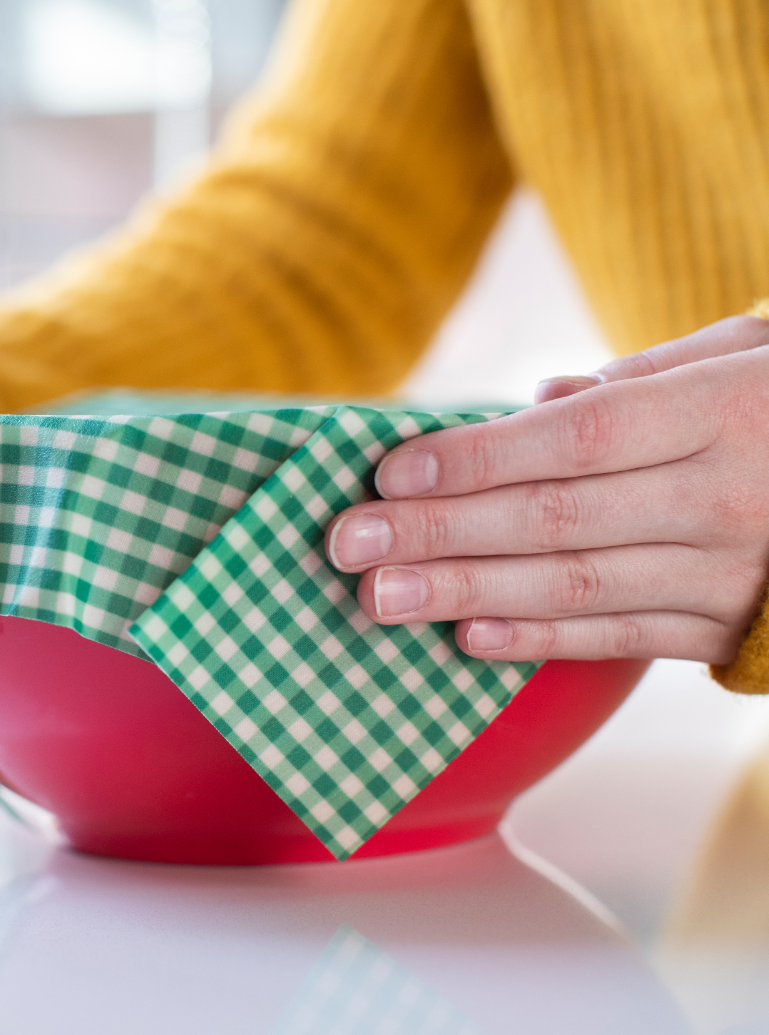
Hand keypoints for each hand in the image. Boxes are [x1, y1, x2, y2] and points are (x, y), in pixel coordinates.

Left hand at [324, 315, 768, 663]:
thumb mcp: (754, 355)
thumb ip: (647, 378)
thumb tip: (540, 404)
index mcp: (722, 413)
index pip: (573, 441)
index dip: (475, 460)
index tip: (387, 472)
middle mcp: (722, 499)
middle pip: (554, 520)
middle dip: (439, 534)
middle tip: (346, 544)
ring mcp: (728, 575)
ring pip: (576, 588)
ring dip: (466, 595)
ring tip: (378, 599)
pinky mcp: (730, 631)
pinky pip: (620, 638)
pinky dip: (540, 638)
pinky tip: (466, 637)